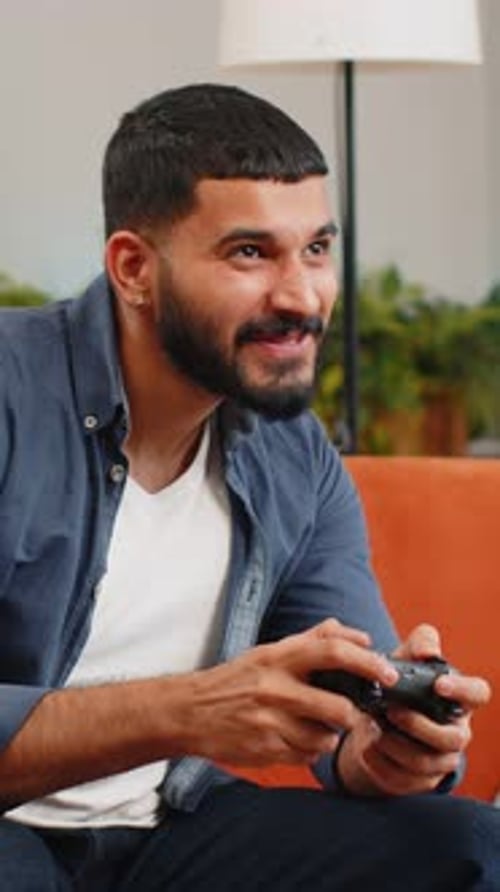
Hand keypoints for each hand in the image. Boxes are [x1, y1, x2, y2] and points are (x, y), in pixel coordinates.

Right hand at [171, 619, 398, 766]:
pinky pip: (306, 756)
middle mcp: (274, 687)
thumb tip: (350, 632)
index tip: (388, 671)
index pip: (331, 651)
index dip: (366, 661)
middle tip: (356, 713)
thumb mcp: (268, 652)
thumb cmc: (235, 679)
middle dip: (354, 714)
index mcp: (278, 657)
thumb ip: (310, 640)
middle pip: (337, 705)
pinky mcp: (264, 749)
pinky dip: (308, 751)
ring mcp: (269, 721)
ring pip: (325, 737)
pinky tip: (293, 739)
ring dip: (329, 735)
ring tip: (315, 726)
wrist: (189, 711)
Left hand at [337, 623, 490, 796]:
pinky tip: (367, 748)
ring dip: (397, 746)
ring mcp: (440, 759)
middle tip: (391, 712)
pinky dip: (382, 764)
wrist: (375, 720)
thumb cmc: (399, 685)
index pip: (478, 693)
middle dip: (420, 726)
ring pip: (427, 762)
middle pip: (453, 738)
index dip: (462, 691)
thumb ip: (420, 643)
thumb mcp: (407, 658)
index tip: (438, 685)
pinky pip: (405, 780)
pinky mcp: (419, 780)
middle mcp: (456, 731)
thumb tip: (427, 651)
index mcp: (458, 698)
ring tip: (373, 729)